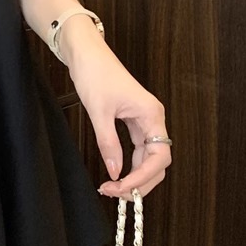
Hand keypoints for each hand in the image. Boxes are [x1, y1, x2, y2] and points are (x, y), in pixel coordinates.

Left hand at [62, 20, 171, 200]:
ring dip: (134, 174)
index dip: (142, 178)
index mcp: (151, 115)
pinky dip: (128, 162)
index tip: (121, 188)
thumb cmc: (94, 73)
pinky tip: (117, 172)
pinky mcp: (132, 119)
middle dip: (140, 181)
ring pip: (147, 157)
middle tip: (115, 193)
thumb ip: (108, 144)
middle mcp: (153, 118)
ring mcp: (143, 119)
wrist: (86, 53)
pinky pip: (137, 147)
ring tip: (113, 187)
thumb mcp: (98, 112)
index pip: (158, 158)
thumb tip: (115, 172)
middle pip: (157, 161)